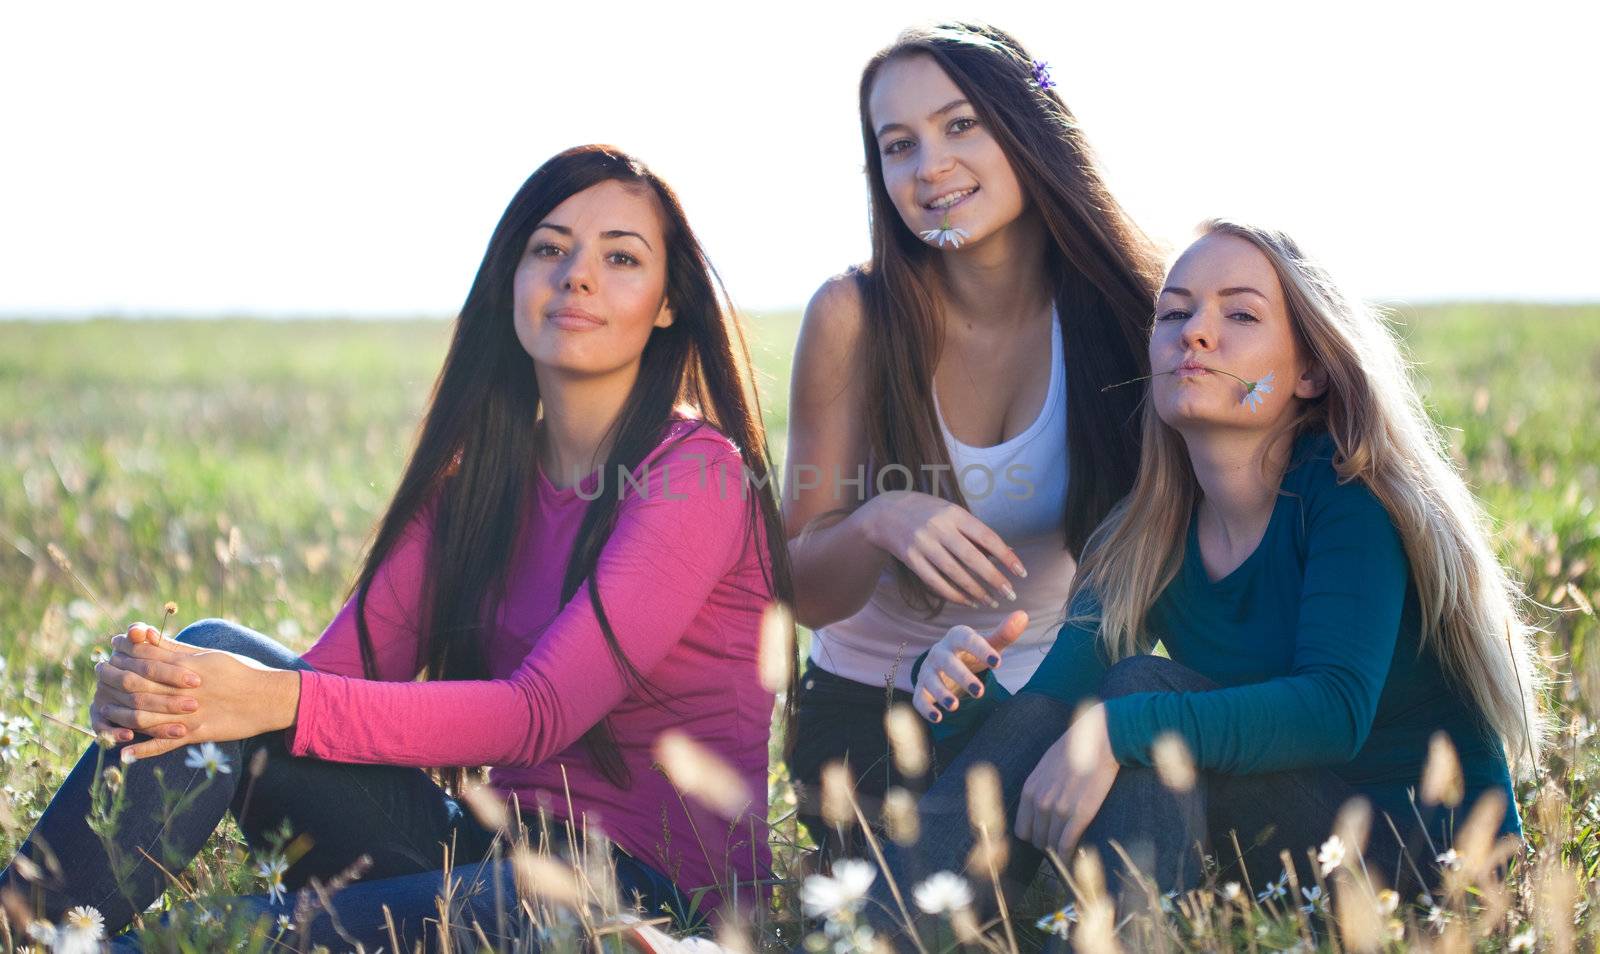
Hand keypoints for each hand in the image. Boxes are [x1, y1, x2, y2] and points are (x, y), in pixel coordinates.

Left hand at [97, 632, 302, 762]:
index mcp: (188, 665)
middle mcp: (185, 688)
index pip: (145, 655)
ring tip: (104, 714)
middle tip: (99, 676)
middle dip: (113, 679)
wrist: (268, 697)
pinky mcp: (197, 732)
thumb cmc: (240, 671)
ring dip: (120, 716)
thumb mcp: (209, 655)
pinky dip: (143, 750)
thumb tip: (148, 636)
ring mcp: (190, 712)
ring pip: (144, 716)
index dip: (124, 650)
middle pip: (137, 684)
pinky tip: (125, 754)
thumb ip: (176, 648)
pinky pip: (165, 744)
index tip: (111, 649)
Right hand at [862, 490, 1026, 607]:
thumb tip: (1009, 553)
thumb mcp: (954, 514)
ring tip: (991, 602)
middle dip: (994, 579)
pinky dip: (953, 594)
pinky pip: (935, 582)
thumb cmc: (930, 514)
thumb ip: (978, 533)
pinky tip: (968, 601)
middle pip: (972, 558)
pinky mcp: (911, 559)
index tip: (1021, 573)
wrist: (886, 513)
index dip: (1006, 556)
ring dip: (975, 591)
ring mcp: (923, 544)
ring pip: (954, 573)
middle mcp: (939, 528)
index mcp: (955, 514)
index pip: (987, 537)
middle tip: (1010, 594)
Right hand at [913, 611, 1027, 723]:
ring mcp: (928, 670)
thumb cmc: (972, 653)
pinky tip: (937, 718)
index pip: (967, 639)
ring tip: (954, 706)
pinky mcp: (921, 688)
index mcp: (957, 637)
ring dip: (941, 693)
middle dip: (962, 677)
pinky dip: (926, 708)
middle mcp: (939, 652)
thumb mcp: (989, 644)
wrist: (946, 663)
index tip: (998, 664)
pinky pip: (919, 697)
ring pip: (930, 680)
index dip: (981, 650)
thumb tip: (1023, 616)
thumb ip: (1005, 633)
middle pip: (947, 662)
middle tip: (980, 692)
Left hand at [1014, 703, 1118, 859]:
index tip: (1044, 838)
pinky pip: (1067, 844)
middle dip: (1047, 845)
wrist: (1099, 741)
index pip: (1022, 829)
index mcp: (1030, 790)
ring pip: (1052, 845)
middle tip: (1058, 847)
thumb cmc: (1075, 749)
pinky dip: (1068, 855)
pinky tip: (1072, 858)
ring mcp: (1059, 809)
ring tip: (1066, 855)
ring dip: (1058, 852)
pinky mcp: (1080, 814)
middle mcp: (1040, 801)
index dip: (1033, 836)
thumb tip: (1039, 806)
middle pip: (1037, 839)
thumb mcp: (1046, 766)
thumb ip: (1039, 787)